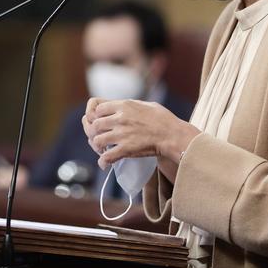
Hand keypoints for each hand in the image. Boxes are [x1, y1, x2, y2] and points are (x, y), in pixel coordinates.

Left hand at [82, 97, 198, 169]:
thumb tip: (123, 108)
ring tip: (101, 150)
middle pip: (95, 125)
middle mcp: (120, 118)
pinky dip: (103, 162)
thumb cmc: (164, 119)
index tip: (100, 122)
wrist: (172, 134)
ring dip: (97, 146)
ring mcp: (122, 134)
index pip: (98, 108)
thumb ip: (130, 106)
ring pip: (97, 140)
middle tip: (98, 138)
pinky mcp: (126, 149)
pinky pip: (106, 156)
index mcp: (124, 105)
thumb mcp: (145, 104)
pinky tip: (105, 164)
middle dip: (94, 132)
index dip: (96, 116)